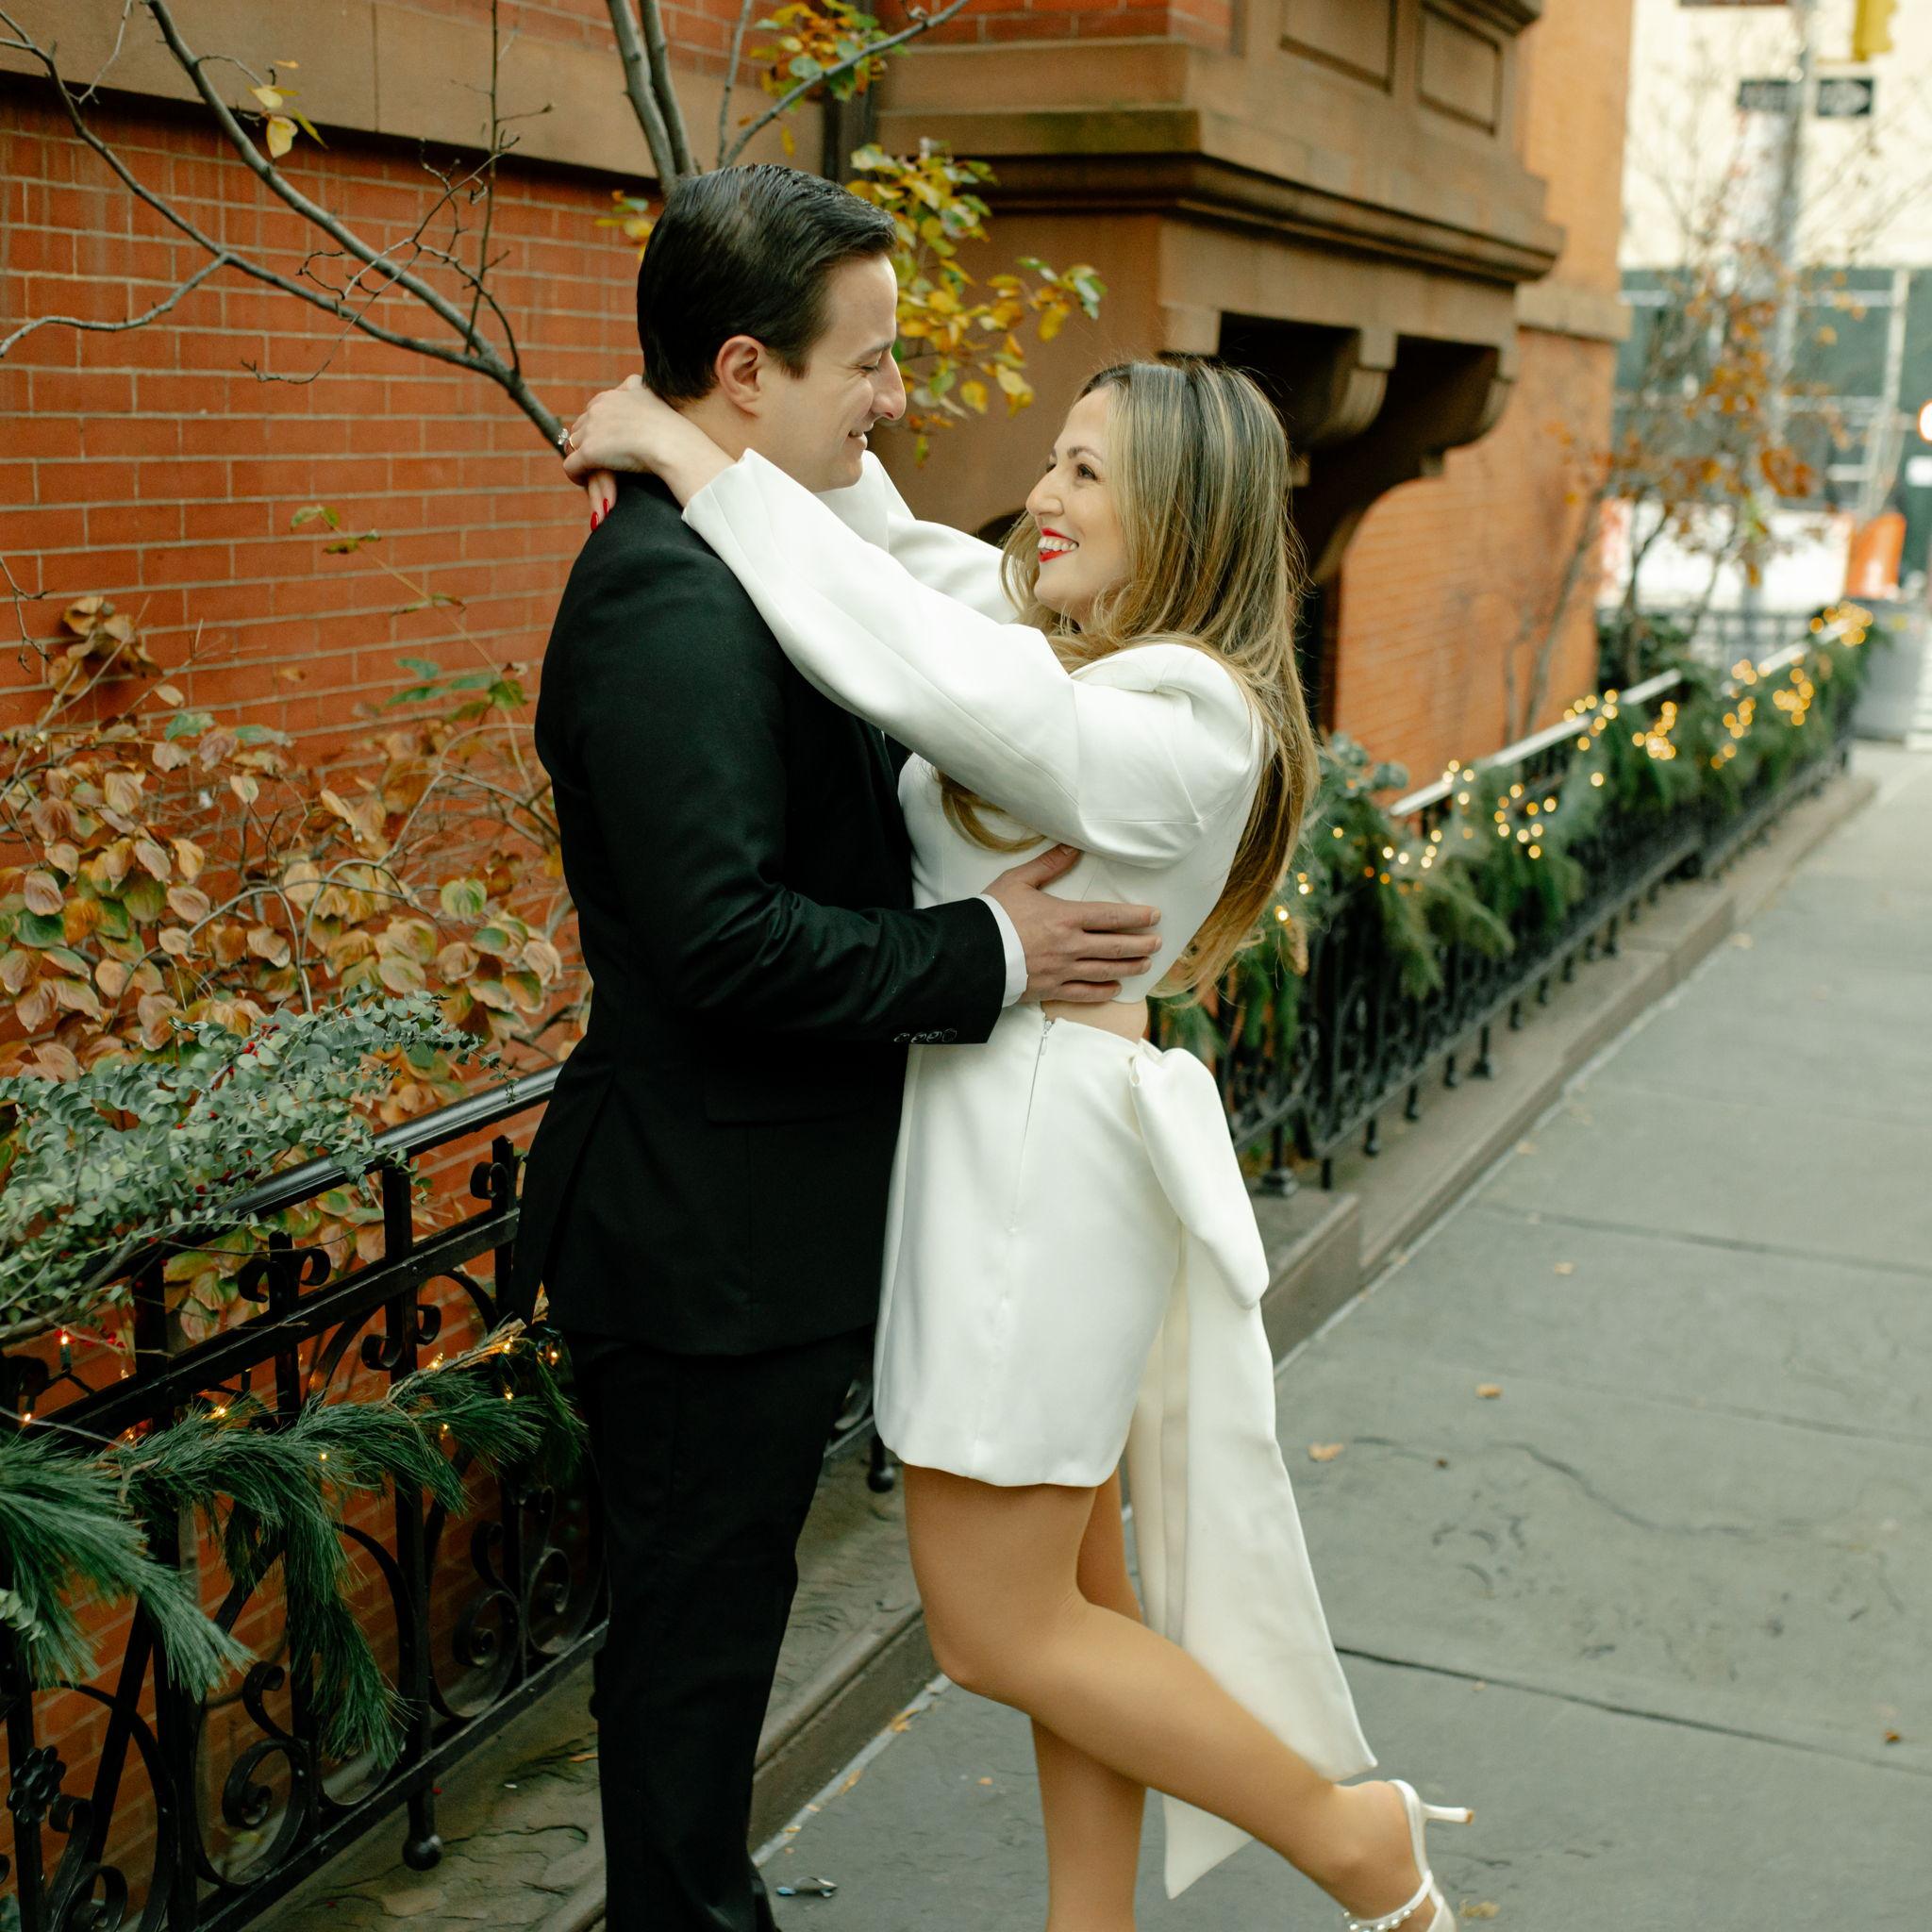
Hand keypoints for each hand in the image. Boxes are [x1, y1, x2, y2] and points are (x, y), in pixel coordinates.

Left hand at [560, 376, 727, 526]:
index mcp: (614, 395)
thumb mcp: (653, 395)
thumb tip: (629, 382)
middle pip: (581, 426)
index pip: (595, 409)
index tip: (606, 441)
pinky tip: (583, 481)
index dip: (598, 427)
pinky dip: (575, 475)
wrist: (674, 444)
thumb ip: (637, 389)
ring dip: (580, 458)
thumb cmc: (673, 428)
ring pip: (574, 444)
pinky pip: (571, 466)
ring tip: (589, 472)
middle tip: (595, 459)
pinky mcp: (590, 453)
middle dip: (587, 441)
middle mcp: (599, 407)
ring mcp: (592, 430)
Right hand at [985, 844, 1161, 1004]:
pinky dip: (1102, 991)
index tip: (1154, 916)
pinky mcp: (1050, 989)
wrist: (971, 953)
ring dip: (1129, 967)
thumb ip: (1048, 865)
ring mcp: (1062, 971)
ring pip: (1105, 970)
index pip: (1111, 916)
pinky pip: (1084, 993)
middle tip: (1158, 943)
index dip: (1136, 916)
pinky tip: (1115, 988)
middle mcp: (1070, 946)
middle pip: (1115, 946)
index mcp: (1065, 917)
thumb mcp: (1018, 881)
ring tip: (1145, 964)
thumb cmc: (993, 915)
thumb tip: (1071, 847)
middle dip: (1141, 944)